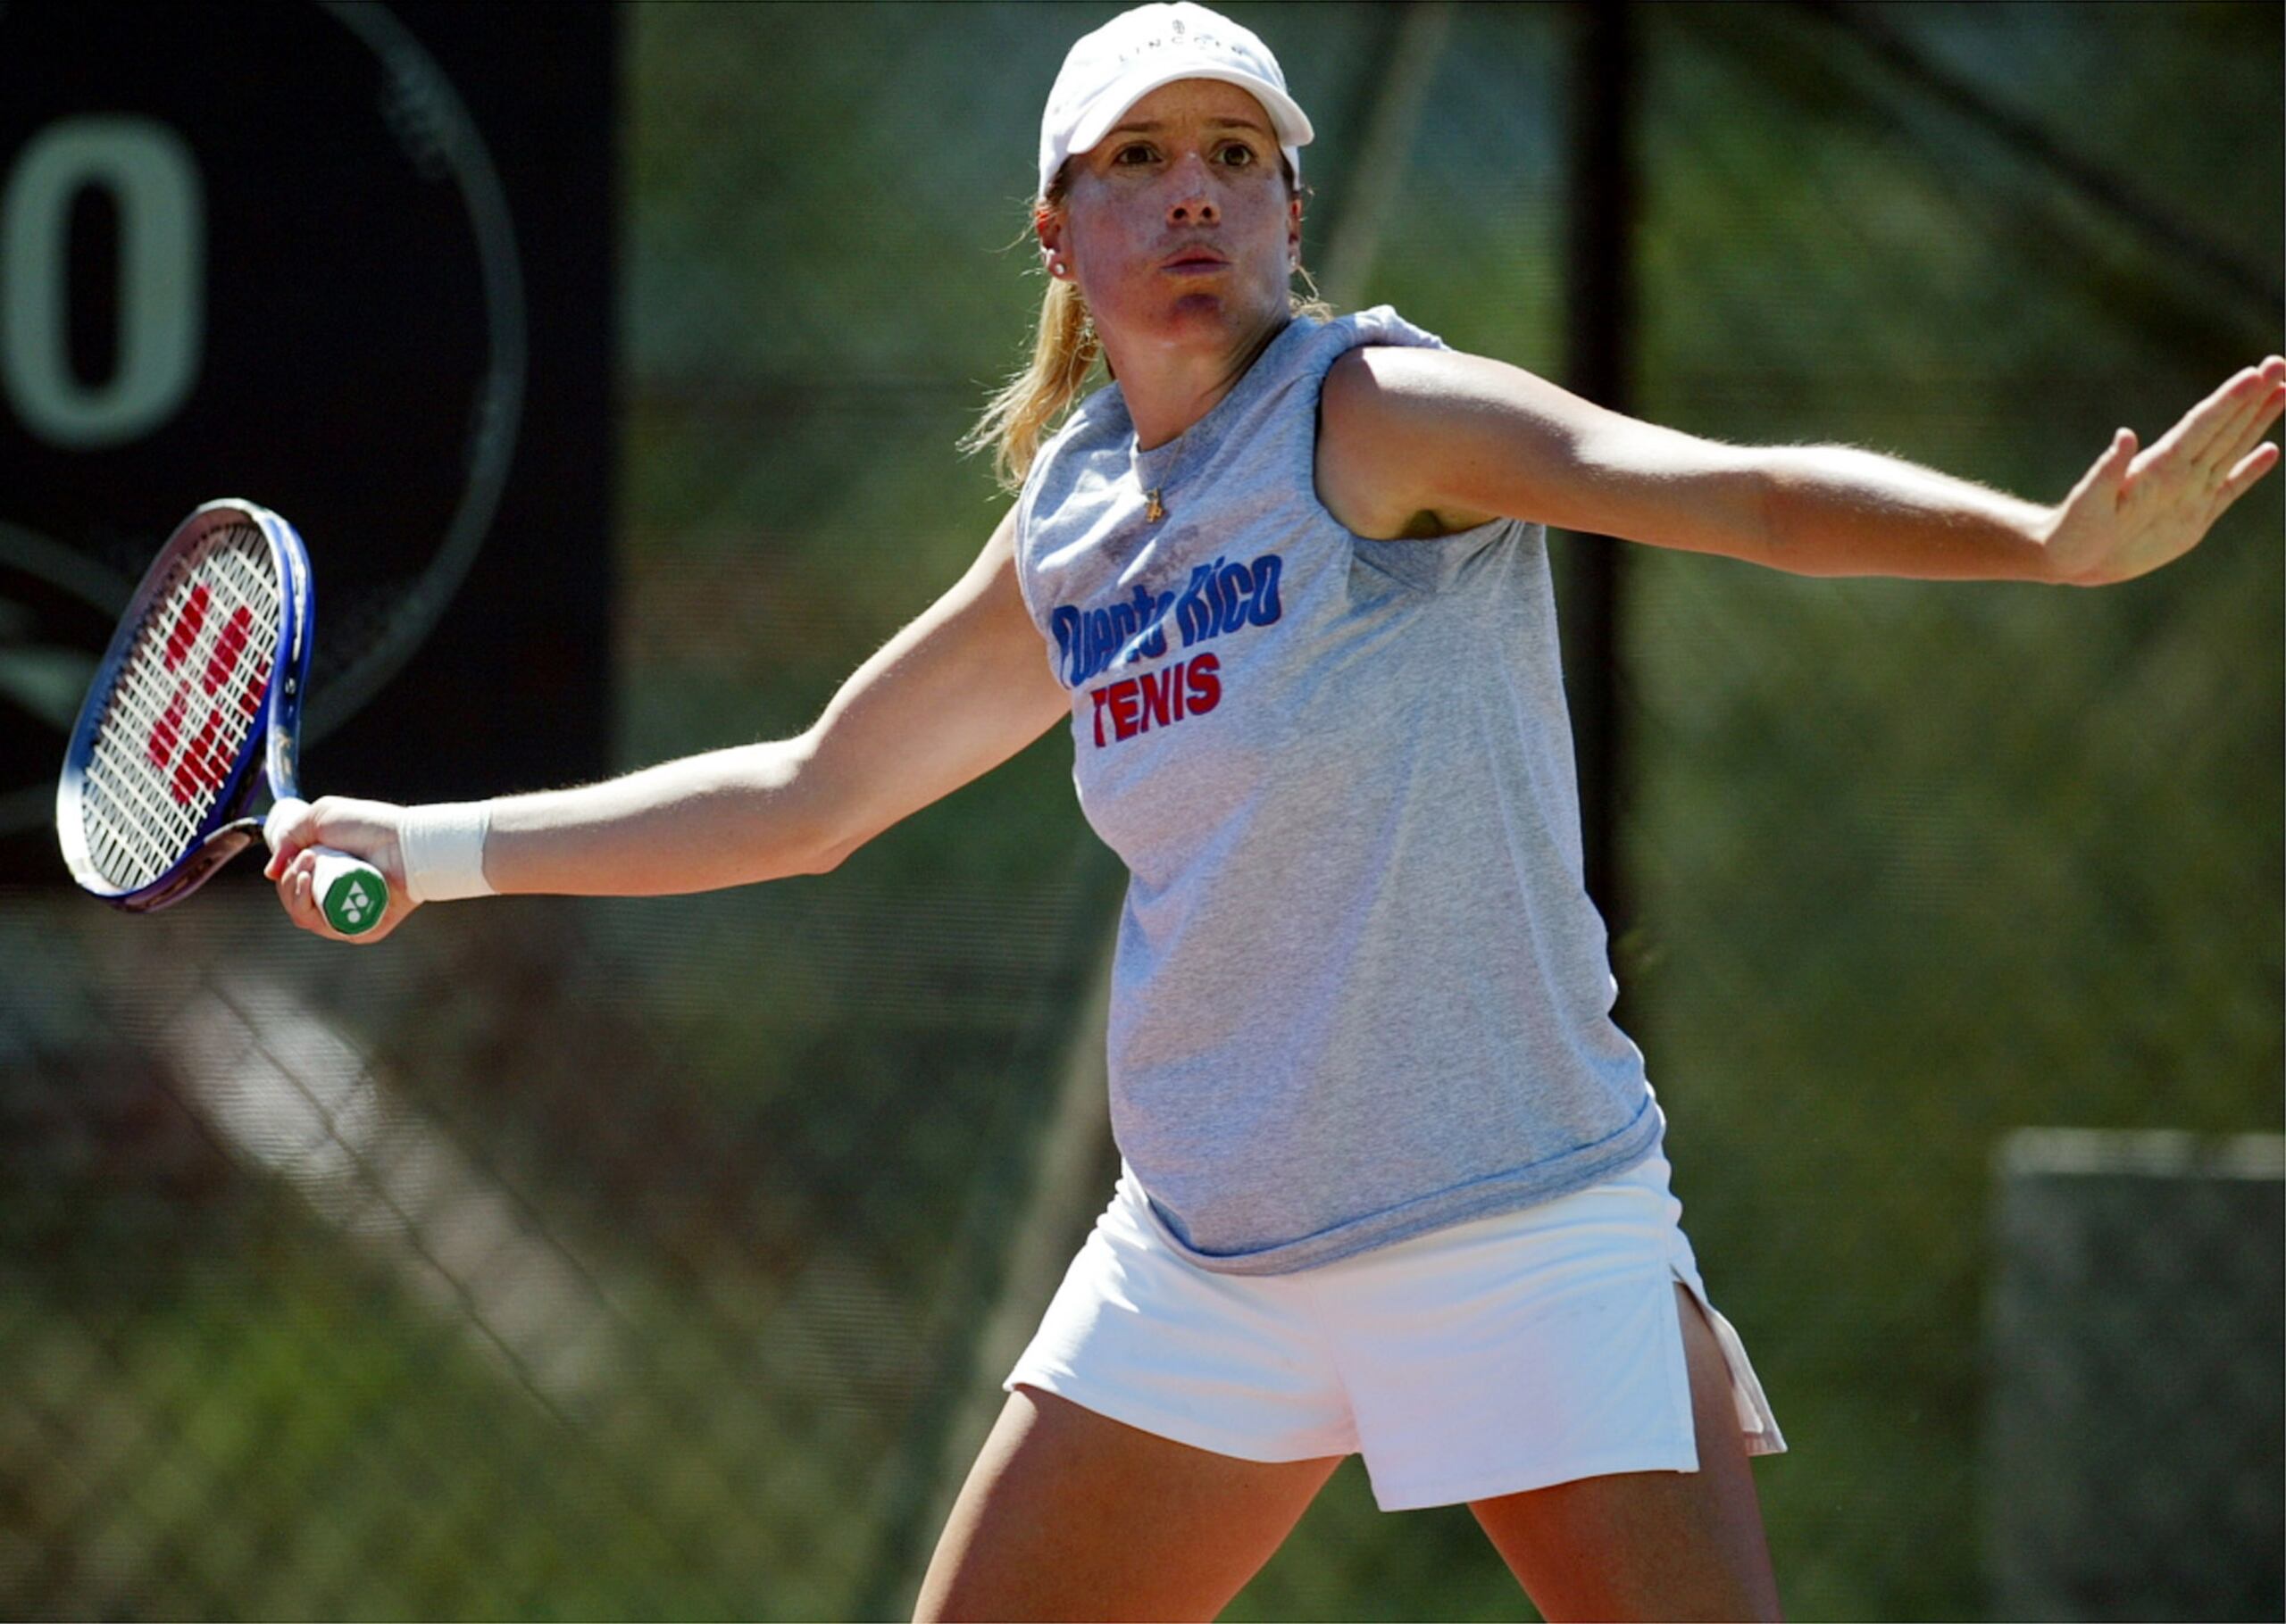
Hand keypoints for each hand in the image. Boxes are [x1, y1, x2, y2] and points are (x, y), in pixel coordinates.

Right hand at [263, 795, 419, 942]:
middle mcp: (338, 898)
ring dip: (295, 893)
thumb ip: (289, 836)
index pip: (293, 888)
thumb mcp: (320, 818)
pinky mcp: (364, 929)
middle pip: (294, 904)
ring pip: (304, 917)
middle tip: (307, 857)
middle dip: (289, 881)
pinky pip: (327, 928)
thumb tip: (271, 871)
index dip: (286, 876)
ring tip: (310, 866)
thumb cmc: (371, 826)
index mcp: (328, 876)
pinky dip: (309, 910)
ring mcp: (350, 916)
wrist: (404, 840)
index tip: (296, 855)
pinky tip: (310, 887)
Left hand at [2040, 357, 2284, 585]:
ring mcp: (2189, 494)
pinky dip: (2251, 471)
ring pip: (2233, 449)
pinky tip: (2271, 450)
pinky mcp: (2194, 519)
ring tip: (2283, 390)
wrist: (2067, 559)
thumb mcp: (2087, 502)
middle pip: (2225, 427)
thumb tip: (2124, 435)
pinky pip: (2229, 489)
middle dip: (2253, 397)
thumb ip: (2106, 470)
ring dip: (2258, 421)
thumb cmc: (2072, 529)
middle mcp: (2178, 473)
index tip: (2256, 372)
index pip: (2201, 425)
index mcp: (2158, 466)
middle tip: (2279, 363)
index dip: (2228, 400)